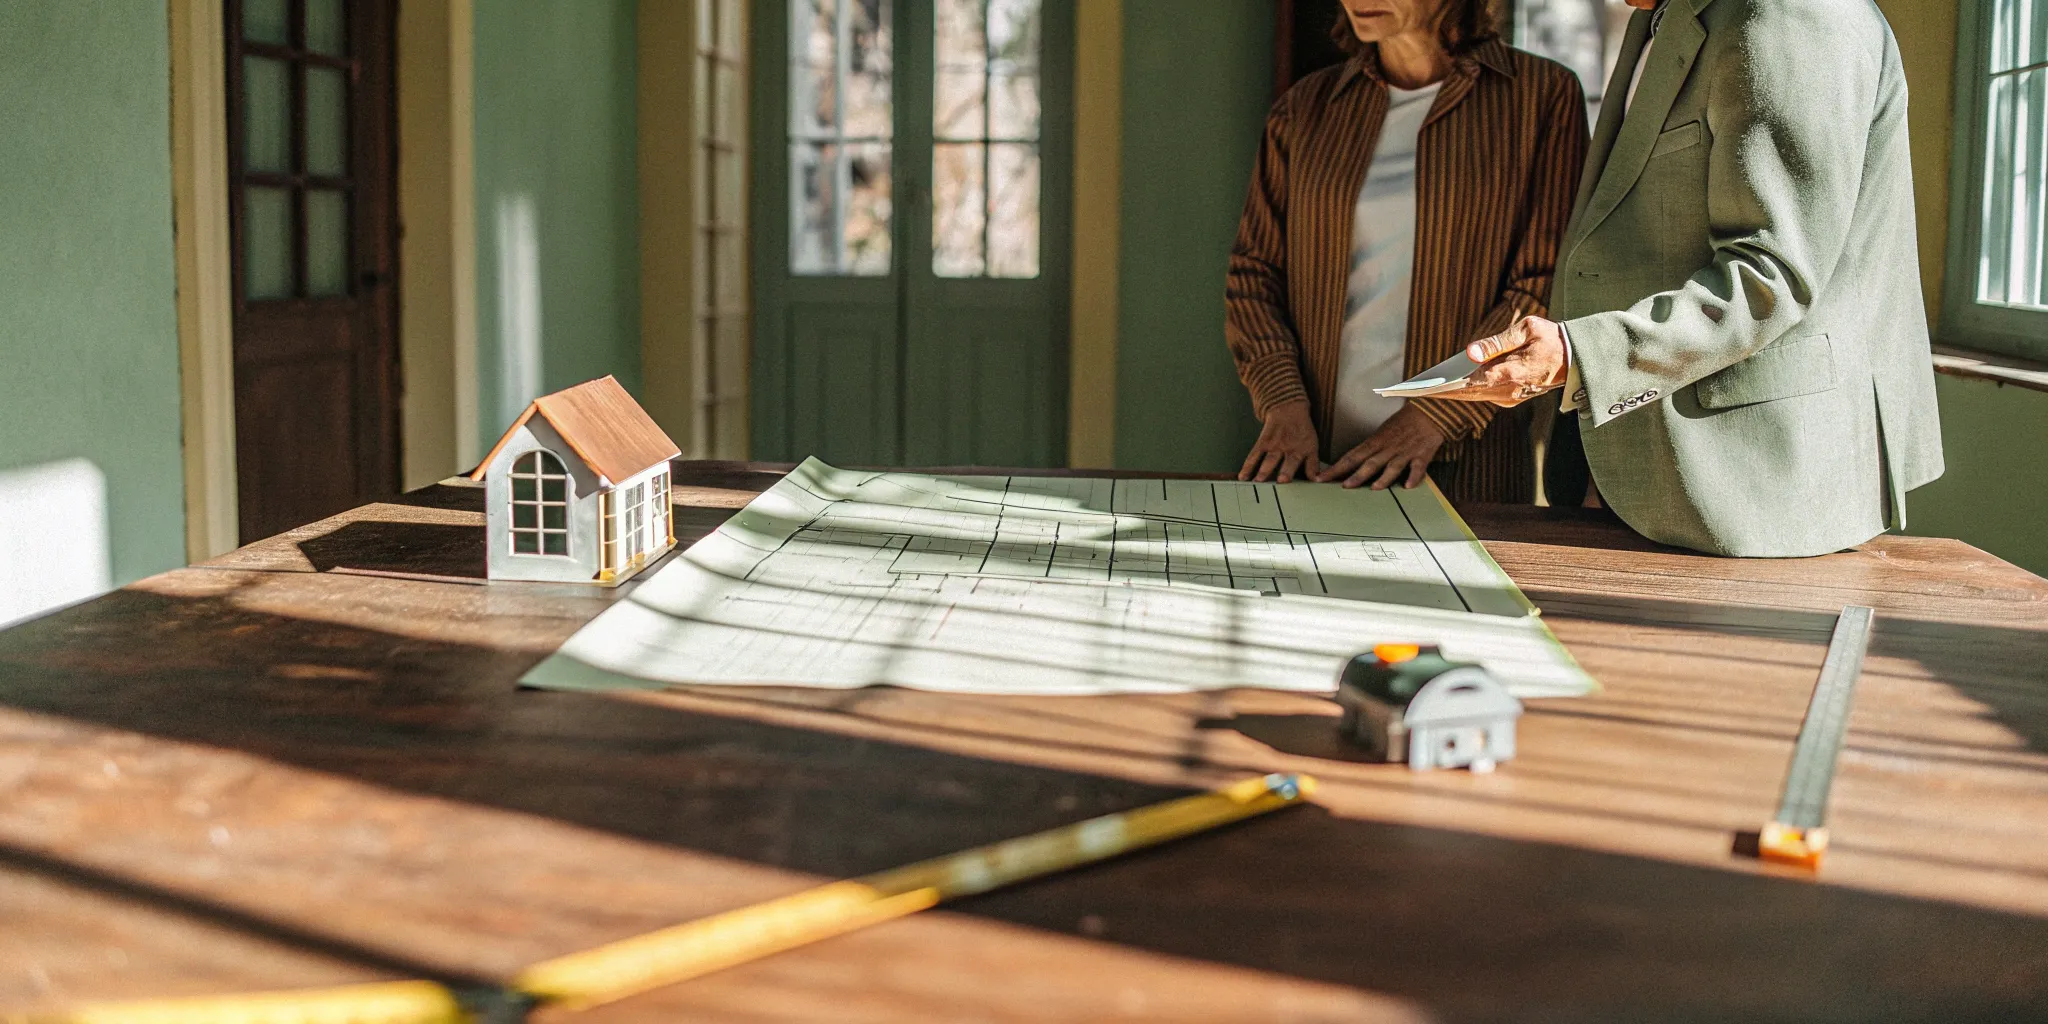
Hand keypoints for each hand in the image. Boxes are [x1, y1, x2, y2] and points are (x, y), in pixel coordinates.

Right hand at [1239, 400, 1320, 481]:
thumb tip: (1315, 480)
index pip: (1311, 463)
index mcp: (1306, 449)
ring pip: (1270, 459)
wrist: (1288, 409)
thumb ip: (1312, 464)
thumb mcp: (1312, 445)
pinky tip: (1243, 476)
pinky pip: (1255, 455)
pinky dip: (1248, 466)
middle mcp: (1292, 447)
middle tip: (1281, 481)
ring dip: (1264, 470)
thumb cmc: (1301, 431)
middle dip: (1286, 471)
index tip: (1311, 481)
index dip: (1311, 472)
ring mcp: (1276, 445)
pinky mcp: (1264, 442)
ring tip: (1259, 481)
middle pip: (1290, 462)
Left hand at [1314, 404, 1445, 489]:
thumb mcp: (1382, 432)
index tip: (1320, 478)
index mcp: (1375, 442)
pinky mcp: (1422, 454)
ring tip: (1374, 489)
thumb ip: (1370, 448)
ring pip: (1392, 466)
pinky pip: (1418, 466)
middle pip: (1369, 463)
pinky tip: (1408, 486)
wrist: (1428, 411)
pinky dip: (1414, 476)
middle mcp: (1388, 448)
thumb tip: (1353, 463)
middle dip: (1356, 475)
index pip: (1352, 456)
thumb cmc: (1402, 422)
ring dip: (1384, 477)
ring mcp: (1405, 451)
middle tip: (1343, 487)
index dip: (1336, 468)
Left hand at [1438, 316, 1568, 406]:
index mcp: (1513, 372)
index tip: (1430, 386)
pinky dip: (1468, 392)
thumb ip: (1498, 341)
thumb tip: (1471, 351)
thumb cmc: (1551, 338)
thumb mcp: (1527, 330)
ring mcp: (1512, 397)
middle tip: (1420, 390)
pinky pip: (1485, 396)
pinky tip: (1451, 385)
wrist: (1576, 358)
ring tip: (1430, 387)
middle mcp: (1511, 390)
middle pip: (1471, 393)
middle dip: (1445, 392)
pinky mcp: (1513, 398)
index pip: (1475, 381)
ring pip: (1477, 397)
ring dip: (1454, 394)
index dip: (1450, 385)